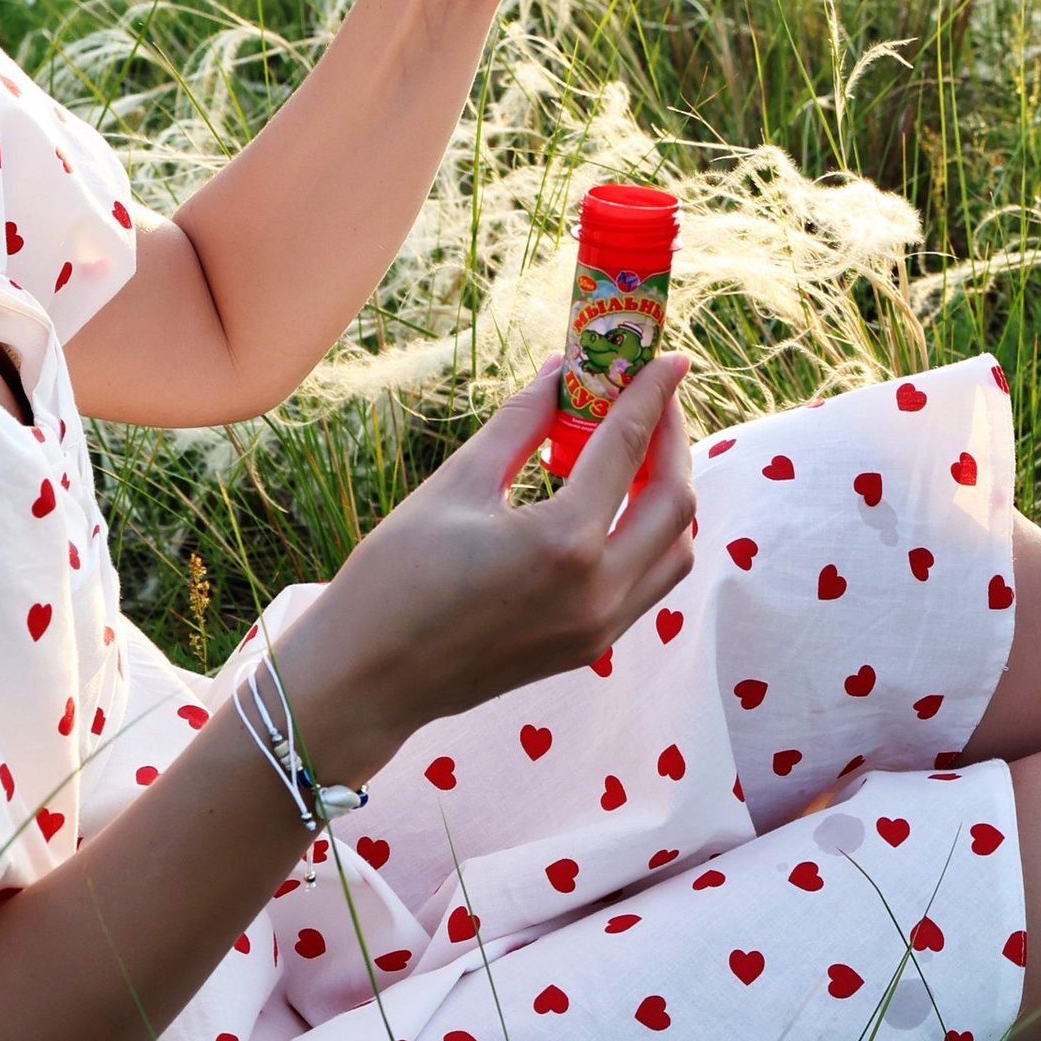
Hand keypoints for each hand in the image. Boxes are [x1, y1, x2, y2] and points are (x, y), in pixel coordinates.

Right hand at [276, 353, 696, 783]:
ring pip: (674, 550)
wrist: (364, 682)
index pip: (629, 448)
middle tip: (653, 402)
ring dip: (669, 495)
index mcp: (564, 543)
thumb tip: (560, 373)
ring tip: (634, 454)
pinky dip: (650, 538)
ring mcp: (599, 629)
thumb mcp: (456, 486)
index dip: (652, 394)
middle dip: (672, 441)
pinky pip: (648, 584)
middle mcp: (598, 591)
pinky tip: (612, 507)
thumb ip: (521, 425)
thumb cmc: (395, 579)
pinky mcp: (589, 650)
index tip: (669, 359)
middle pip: (676, 502)